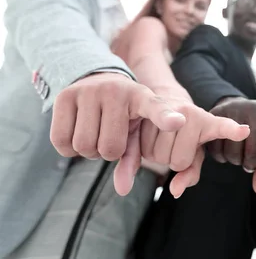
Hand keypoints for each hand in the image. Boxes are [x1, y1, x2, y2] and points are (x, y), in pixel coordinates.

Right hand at [50, 73, 249, 196]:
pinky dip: (68, 148)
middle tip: (109, 137)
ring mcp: (89, 91)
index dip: (166, 118)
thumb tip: (123, 190)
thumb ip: (134, 158)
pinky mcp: (64, 96)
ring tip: (95, 135)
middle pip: (109, 149)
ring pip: (84, 146)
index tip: (180, 122)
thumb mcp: (135, 129)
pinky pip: (62, 141)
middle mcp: (116, 91)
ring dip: (88, 151)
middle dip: (107, 153)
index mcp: (142, 98)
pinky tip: (77, 134)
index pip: (157, 109)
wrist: (95, 79)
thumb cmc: (122, 112)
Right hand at [206, 98, 255, 194]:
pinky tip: (226, 146)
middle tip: (251, 157)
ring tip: (239, 150)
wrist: (238, 108)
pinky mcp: (214, 116)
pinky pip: (215, 150)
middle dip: (252, 162)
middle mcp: (253, 108)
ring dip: (236, 160)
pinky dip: (221, 155)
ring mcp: (232, 111)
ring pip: (232, 154)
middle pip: (252, 152)